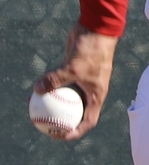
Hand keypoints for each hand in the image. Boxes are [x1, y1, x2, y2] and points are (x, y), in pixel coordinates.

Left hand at [33, 23, 118, 140]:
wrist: (96, 29)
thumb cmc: (91, 51)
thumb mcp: (73, 68)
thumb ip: (56, 79)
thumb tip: (36, 90)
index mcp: (97, 95)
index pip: (88, 121)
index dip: (76, 132)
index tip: (61, 135)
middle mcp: (90, 90)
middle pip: (75, 112)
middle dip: (61, 121)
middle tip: (44, 126)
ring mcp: (82, 80)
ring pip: (66, 98)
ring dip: (52, 104)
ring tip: (35, 111)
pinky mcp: (73, 70)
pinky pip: (60, 84)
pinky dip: (49, 88)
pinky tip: (34, 90)